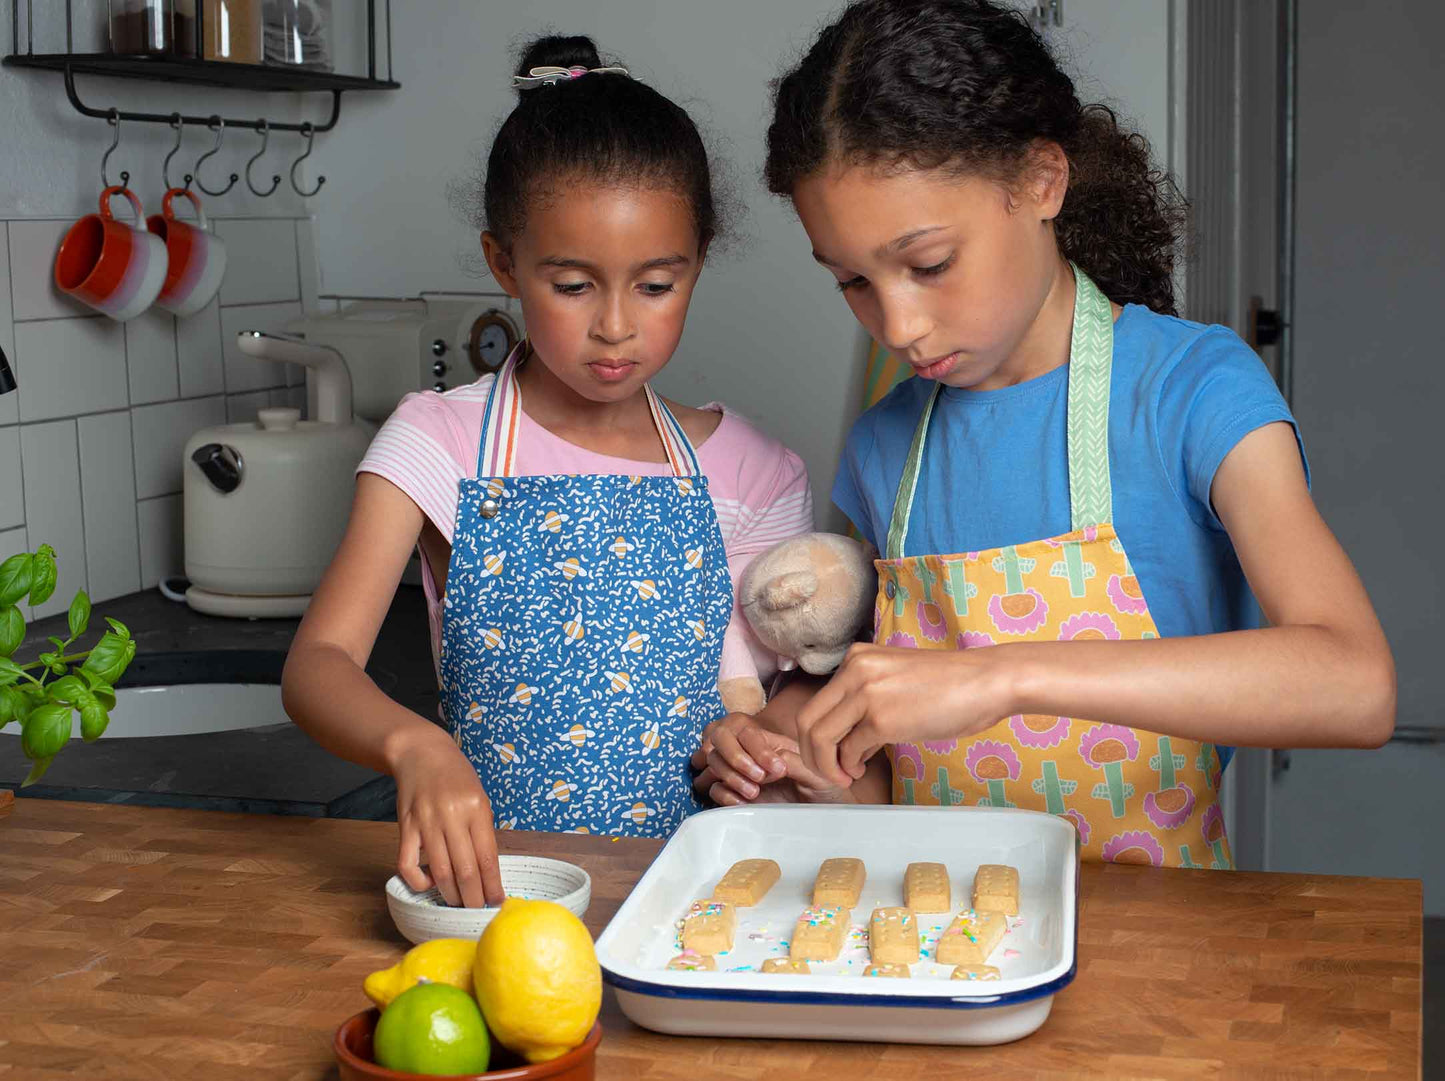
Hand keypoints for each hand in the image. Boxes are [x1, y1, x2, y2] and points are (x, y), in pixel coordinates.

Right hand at [392, 727, 505, 907]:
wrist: (422, 753)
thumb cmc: (456, 777)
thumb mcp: (479, 798)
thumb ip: (482, 831)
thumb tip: (488, 871)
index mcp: (476, 808)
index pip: (487, 857)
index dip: (493, 885)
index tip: (497, 902)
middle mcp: (452, 816)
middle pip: (465, 870)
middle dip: (474, 898)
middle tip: (478, 910)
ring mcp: (426, 822)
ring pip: (440, 871)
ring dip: (451, 894)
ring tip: (459, 903)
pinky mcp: (405, 826)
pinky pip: (408, 864)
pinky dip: (419, 881)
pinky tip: (430, 884)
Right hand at [692, 714, 853, 805]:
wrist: (824, 819)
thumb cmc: (826, 791)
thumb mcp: (817, 774)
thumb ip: (795, 762)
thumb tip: (770, 764)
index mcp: (772, 742)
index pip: (748, 731)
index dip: (756, 748)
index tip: (776, 770)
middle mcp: (752, 754)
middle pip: (722, 739)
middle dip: (736, 758)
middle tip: (759, 779)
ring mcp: (742, 774)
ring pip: (715, 761)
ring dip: (730, 775)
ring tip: (754, 792)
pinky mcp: (736, 795)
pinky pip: (714, 788)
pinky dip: (724, 794)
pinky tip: (744, 803)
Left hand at [795, 643, 1011, 786]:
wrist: (987, 681)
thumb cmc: (950, 686)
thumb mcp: (895, 681)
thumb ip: (866, 701)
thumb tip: (847, 742)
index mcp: (856, 658)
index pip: (816, 702)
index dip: (814, 735)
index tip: (829, 754)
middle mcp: (854, 671)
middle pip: (806, 720)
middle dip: (811, 754)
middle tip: (828, 772)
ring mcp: (866, 694)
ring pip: (820, 737)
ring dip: (826, 765)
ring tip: (844, 776)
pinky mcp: (881, 719)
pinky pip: (848, 751)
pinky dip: (849, 767)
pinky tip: (860, 771)